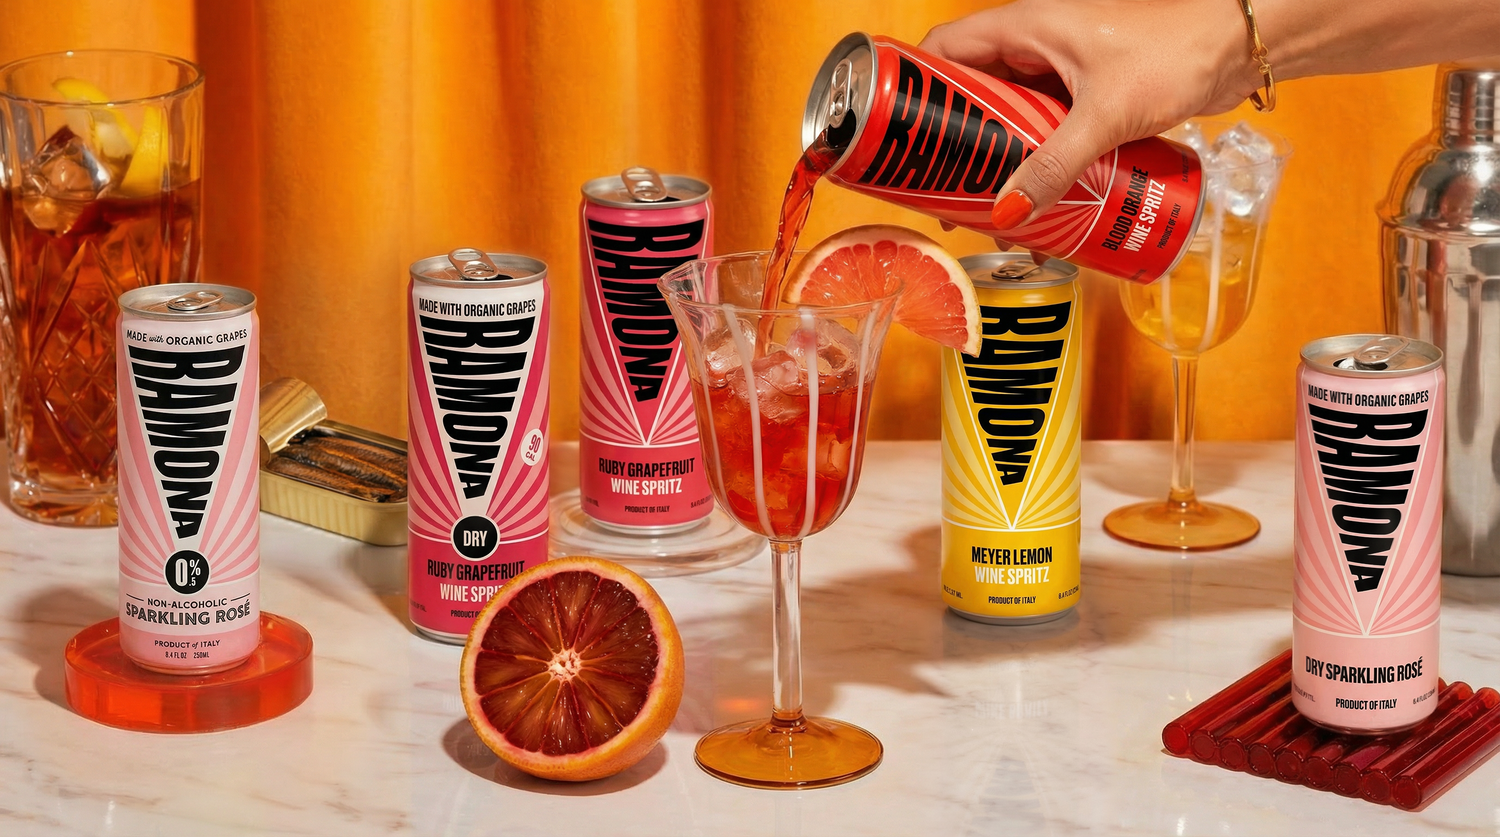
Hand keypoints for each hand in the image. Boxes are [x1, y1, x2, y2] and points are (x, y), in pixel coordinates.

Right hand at [920, 0, 1262, 230]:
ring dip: (998, 164)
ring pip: (1007, 120)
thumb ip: (1054, 165)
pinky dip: (1036, 166)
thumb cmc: (1174, 54)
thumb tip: (1008, 215)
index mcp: (1023, 27)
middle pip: (970, 96)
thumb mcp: (1104, 115)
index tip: (898, 136)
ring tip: (989, 211)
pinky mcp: (1085, 98)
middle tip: (943, 192)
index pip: (943, 51)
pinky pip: (1043, 134)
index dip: (914, 90)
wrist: (1238, 48)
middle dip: (956, 146)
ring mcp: (1059, 73)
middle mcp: (1033, 46)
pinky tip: (1039, 206)